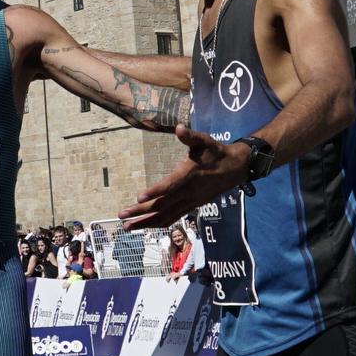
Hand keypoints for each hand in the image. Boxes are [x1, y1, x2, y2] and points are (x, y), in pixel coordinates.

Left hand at [120, 126, 249, 228]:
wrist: (235, 169)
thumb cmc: (216, 152)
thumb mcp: (204, 141)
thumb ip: (190, 136)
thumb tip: (179, 128)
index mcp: (188, 176)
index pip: (169, 186)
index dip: (154, 192)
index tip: (138, 197)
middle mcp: (188, 193)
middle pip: (162, 206)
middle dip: (140, 212)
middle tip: (121, 216)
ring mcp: (189, 202)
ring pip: (165, 216)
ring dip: (146, 223)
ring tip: (127, 227)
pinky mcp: (191, 206)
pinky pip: (173, 218)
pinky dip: (158, 223)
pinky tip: (145, 226)